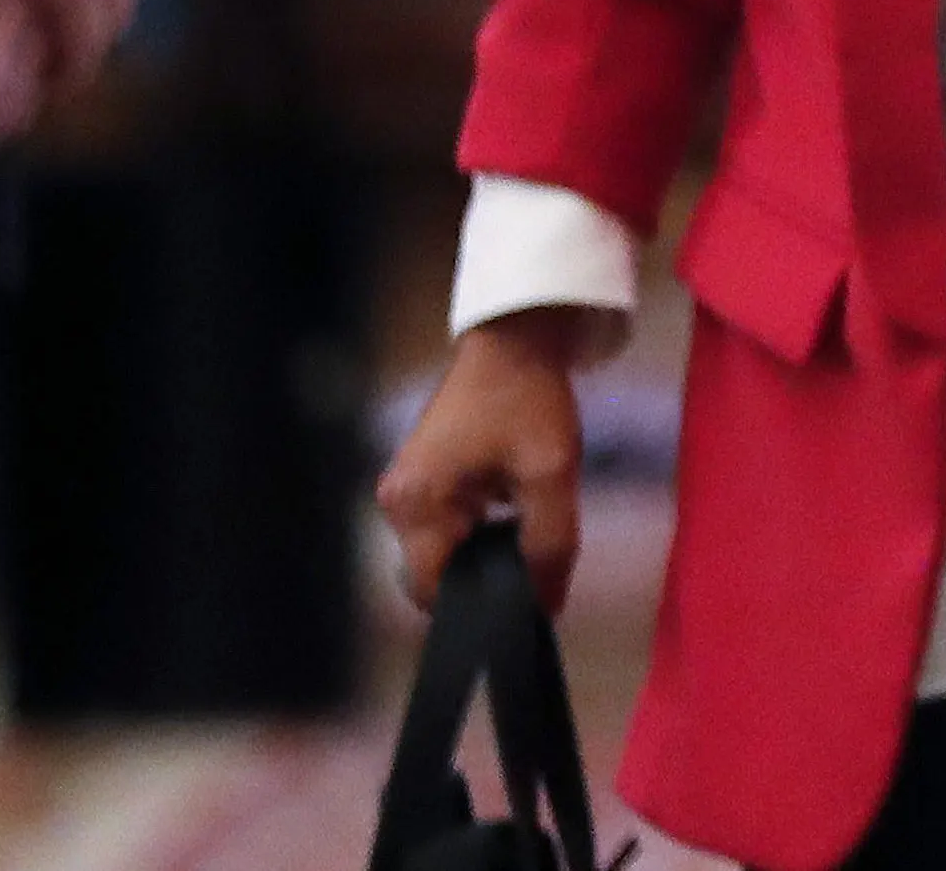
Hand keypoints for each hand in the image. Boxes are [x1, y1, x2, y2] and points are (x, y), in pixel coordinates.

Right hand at [375, 309, 610, 613]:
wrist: (516, 338)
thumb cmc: (528, 400)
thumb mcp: (549, 473)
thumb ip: (549, 543)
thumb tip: (545, 607)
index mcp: (415, 504)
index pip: (433, 590)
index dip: (479, 605)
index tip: (524, 607)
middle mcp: (396, 502)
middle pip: (438, 573)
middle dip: (484, 580)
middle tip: (536, 572)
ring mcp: (406, 488)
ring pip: (446, 551)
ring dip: (486, 554)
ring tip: (531, 544)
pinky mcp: (423, 478)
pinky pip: (448, 527)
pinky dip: (480, 532)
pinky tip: (517, 521)